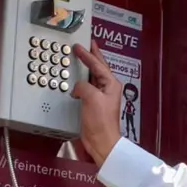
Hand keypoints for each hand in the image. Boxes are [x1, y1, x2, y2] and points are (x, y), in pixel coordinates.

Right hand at [71, 40, 122, 166]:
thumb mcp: (91, 98)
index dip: (88, 54)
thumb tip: (77, 87)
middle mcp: (107, 88)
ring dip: (86, 67)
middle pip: (98, 67)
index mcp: (111, 84)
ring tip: (81, 58)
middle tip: (86, 45)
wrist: (101, 141)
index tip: (80, 46)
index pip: (98, 64)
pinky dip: (80, 81)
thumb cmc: (100, 121)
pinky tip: (75, 80)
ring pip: (92, 76)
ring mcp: (100, 96)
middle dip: (92, 56)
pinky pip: (86, 87)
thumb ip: (83, 86)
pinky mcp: (93, 104)